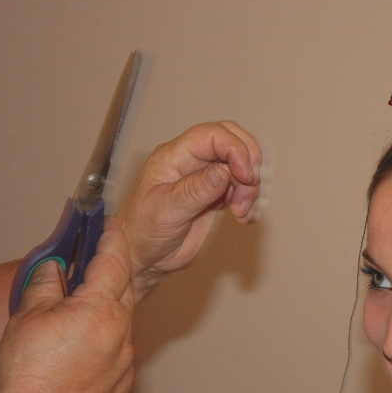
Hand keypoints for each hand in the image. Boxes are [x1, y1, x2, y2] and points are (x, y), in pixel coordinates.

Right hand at [0, 221, 134, 392]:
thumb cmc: (30, 372)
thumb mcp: (29, 317)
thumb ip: (47, 284)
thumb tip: (56, 267)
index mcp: (100, 309)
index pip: (114, 262)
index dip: (111, 240)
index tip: (109, 228)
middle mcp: (121, 332)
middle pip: (124, 290)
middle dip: (110, 276)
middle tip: (91, 268)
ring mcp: (125, 359)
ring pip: (122, 323)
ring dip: (106, 312)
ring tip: (78, 316)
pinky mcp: (123, 382)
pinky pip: (119, 352)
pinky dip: (106, 344)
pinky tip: (82, 351)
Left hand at [113, 121, 262, 298]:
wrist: (142, 258)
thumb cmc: (141, 232)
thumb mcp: (166, 210)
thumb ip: (196, 190)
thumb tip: (224, 171)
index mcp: (174, 156)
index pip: (213, 135)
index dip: (236, 149)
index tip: (245, 175)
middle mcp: (191, 162)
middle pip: (232, 141)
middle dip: (248, 162)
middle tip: (248, 187)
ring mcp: (204, 178)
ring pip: (241, 165)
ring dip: (250, 187)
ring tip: (241, 211)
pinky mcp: (215, 195)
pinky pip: (241, 186)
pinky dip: (250, 199)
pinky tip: (243, 215)